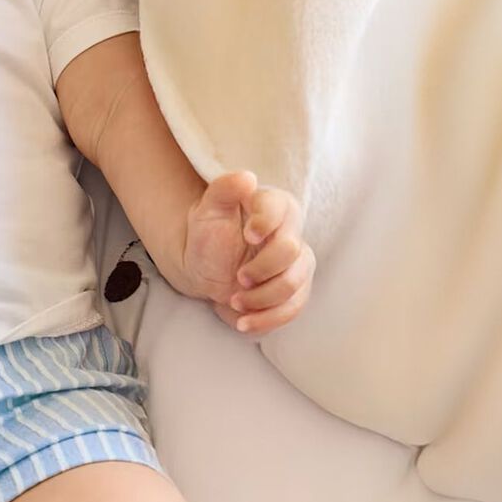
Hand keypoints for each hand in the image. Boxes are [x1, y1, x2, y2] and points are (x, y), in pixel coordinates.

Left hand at [181, 170, 314, 334]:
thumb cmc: (208, 234)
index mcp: (275, 207)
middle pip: (290, 252)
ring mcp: (297, 264)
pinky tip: (243, 323)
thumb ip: (224, 189)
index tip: (249, 234)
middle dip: (261, 270)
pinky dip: (267, 319)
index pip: (281, 210)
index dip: (267, 223)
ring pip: (294, 284)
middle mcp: (292, 234)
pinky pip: (293, 308)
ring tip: (234, 301)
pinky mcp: (295, 291)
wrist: (204, 268)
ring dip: (261, 299)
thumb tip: (247, 178)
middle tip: (238, 277)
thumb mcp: (208, 209)